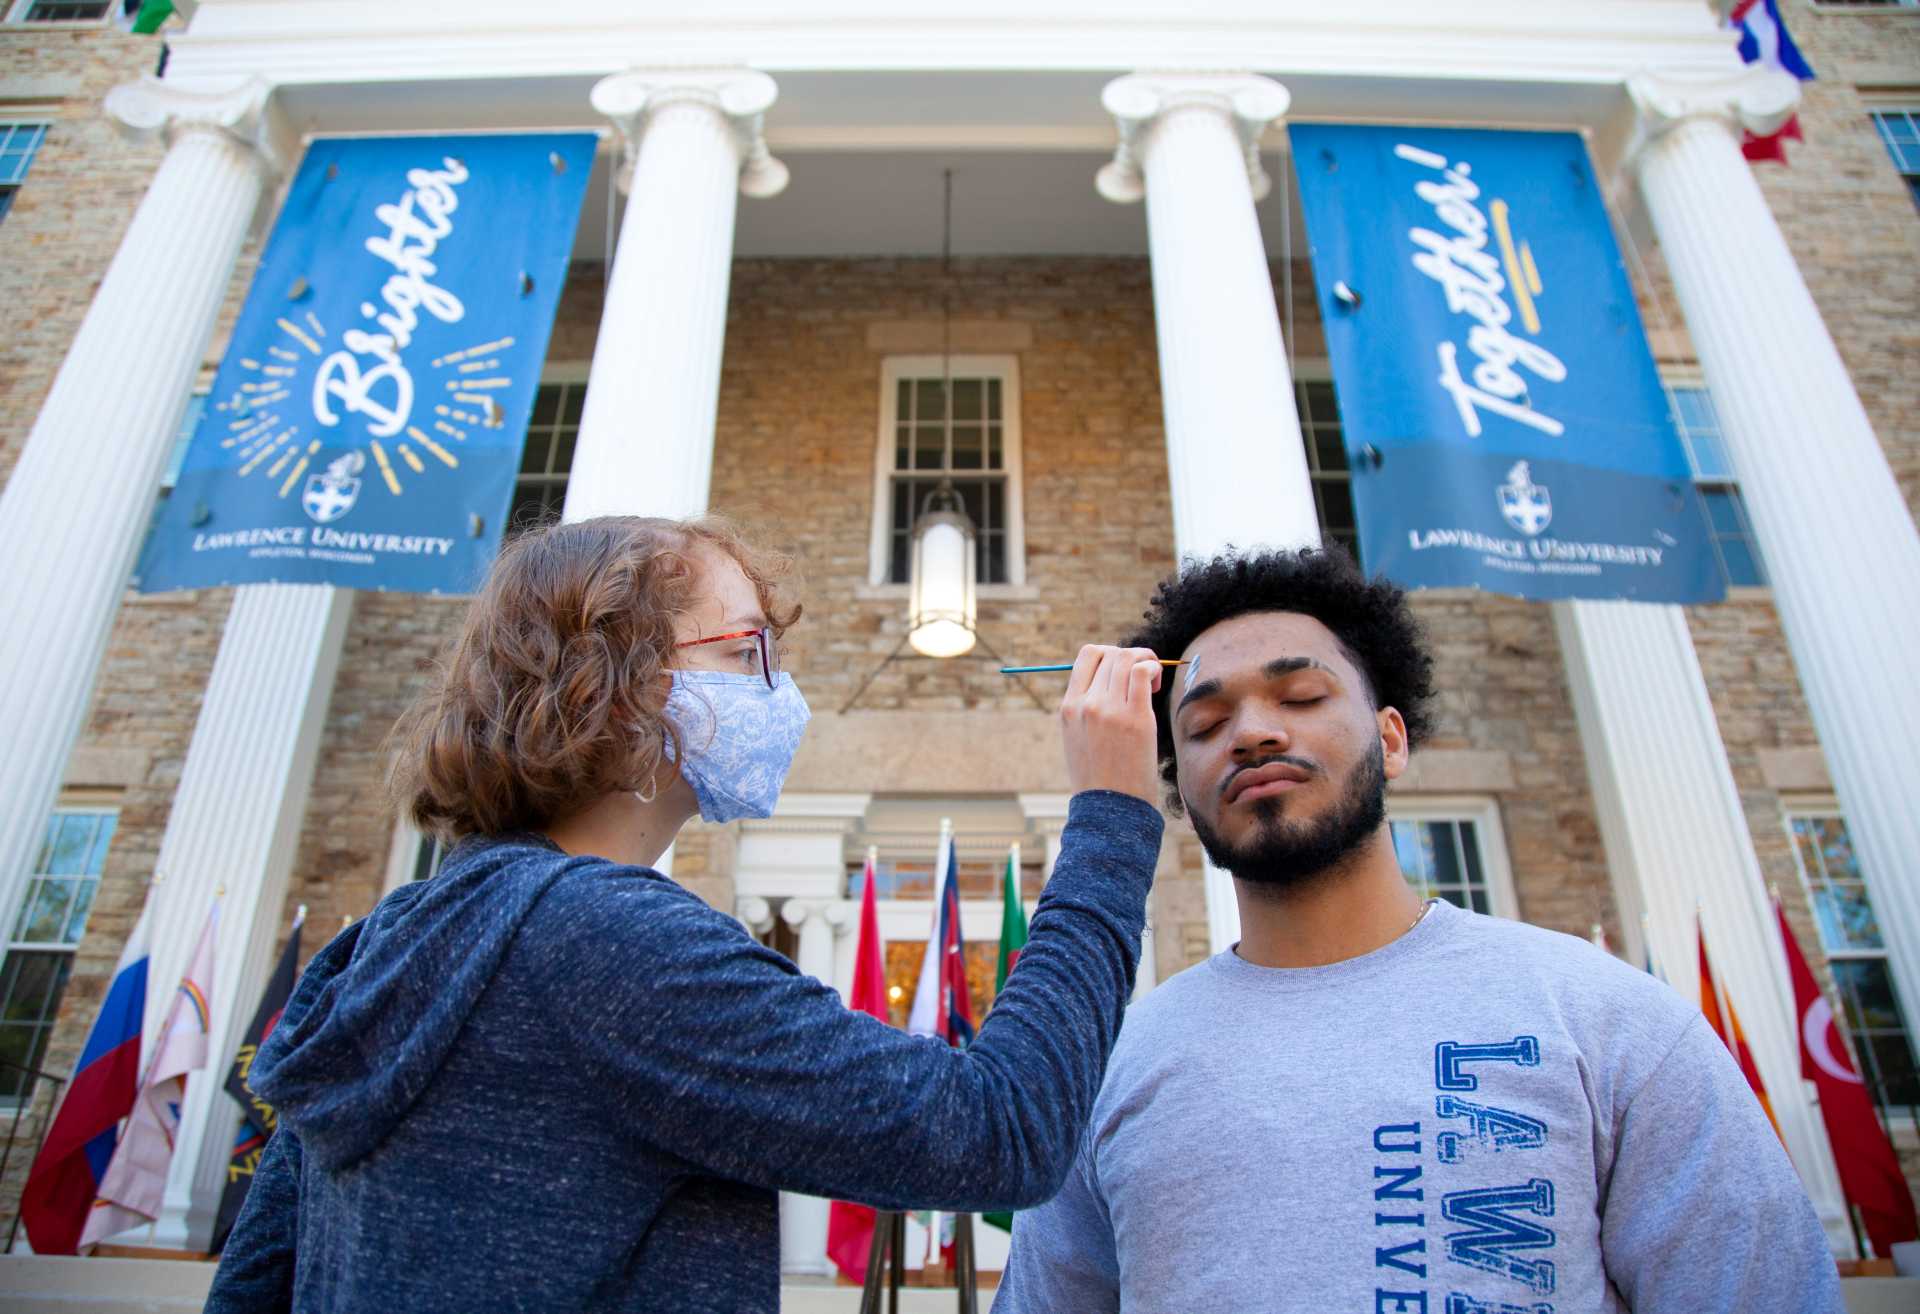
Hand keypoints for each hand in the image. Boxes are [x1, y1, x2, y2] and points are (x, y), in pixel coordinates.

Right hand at [1059, 645, 1163, 806]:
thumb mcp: (1078, 739)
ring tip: (1153, 683)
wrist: (1108, 809)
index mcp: (1068, 707)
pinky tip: (1156, 686)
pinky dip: (1153, 669)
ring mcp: (1108, 710)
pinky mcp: (1135, 718)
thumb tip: (1112, 680)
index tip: (1121, 674)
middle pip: (1109, 653)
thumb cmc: (1099, 778)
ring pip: (1126, 657)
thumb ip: (1088, 709)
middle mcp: (1085, 704)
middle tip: (1144, 679)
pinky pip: (1142, 672)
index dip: (1110, 655)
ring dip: (1145, 659)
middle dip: (1130, 657)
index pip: (1087, 656)